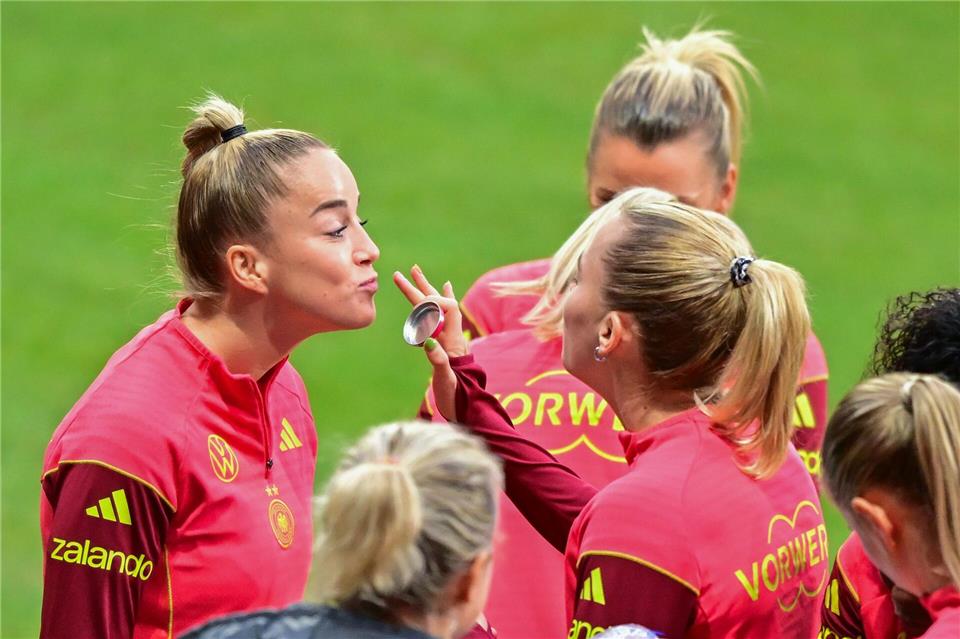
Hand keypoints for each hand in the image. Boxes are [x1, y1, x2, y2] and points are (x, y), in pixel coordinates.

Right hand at [394, 265, 465, 419]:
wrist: (467, 408)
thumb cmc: (455, 396)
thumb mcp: (444, 379)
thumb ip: (438, 360)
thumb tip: (428, 341)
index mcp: (453, 341)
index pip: (447, 308)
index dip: (433, 301)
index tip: (419, 303)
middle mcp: (452, 336)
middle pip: (438, 305)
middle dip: (423, 286)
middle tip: (410, 269)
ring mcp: (449, 339)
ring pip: (437, 309)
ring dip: (426, 290)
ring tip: (416, 273)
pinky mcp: (445, 345)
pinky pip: (441, 319)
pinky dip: (438, 304)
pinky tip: (444, 291)